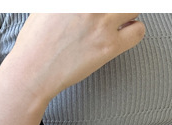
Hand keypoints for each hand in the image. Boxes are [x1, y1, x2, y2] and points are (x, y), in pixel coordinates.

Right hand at [4, 14, 145, 104]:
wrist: (32, 71)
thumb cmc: (35, 41)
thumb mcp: (47, 7)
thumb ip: (69, 4)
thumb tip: (81, 7)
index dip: (106, 3)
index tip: (101, 12)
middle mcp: (91, 4)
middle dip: (117, 6)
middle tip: (112, 14)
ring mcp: (101, 22)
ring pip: (133, 7)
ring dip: (128, 13)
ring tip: (118, 21)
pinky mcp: (108, 46)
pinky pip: (139, 31)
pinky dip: (135, 31)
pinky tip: (122, 36)